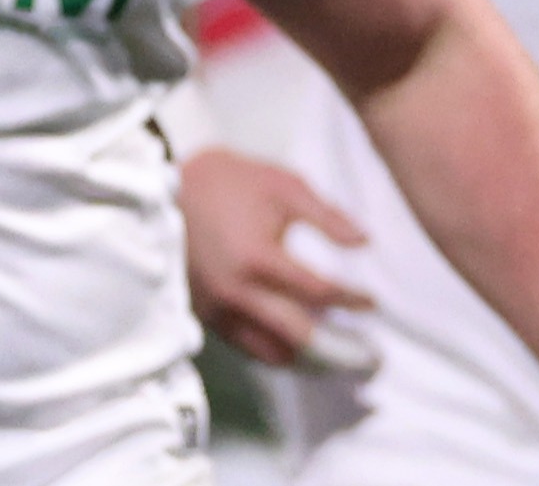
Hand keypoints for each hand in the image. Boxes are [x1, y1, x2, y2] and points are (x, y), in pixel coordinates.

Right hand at [182, 147, 370, 365]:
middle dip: (340, 349)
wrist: (166, 187)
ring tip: (335, 356)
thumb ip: (327, 216)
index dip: (353, 300)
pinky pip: (246, 345)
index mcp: (257, 257)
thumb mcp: (283, 185)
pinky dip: (275, 350)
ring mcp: (217, 305)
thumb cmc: (229, 182)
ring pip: (271, 351)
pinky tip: (295, 346)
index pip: (320, 293)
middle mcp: (236, 290)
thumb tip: (366, 243)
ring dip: (308, 357)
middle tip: (369, 356)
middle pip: (300, 336)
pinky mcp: (204, 311)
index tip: (372, 301)